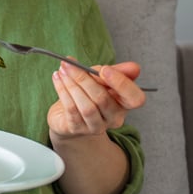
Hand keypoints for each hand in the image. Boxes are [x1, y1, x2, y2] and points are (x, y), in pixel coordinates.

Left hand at [46, 61, 145, 193]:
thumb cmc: (87, 95)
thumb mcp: (100, 79)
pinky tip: (57, 79)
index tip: (105, 69)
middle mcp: (113, 118)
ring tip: (62, 70)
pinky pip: (71, 109)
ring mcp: (96, 126)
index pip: (135, 99)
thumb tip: (133, 67)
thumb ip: (115, 71)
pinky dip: (62, 91)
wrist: (67, 117)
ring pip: (87, 106)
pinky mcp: (77, 129)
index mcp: (124, 104)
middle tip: (69, 64)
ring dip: (72, 84)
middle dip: (83, 78)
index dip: (122, 84)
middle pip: (103, 99)